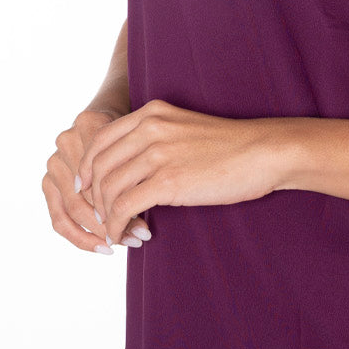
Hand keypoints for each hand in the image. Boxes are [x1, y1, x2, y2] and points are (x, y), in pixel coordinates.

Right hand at [43, 109, 151, 253]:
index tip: (147, 229)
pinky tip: (102, 249)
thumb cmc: (133, 137)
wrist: (112, 120)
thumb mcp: (140, 146)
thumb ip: (138, 170)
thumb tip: (144, 220)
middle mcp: (66, 141)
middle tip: (138, 239)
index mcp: (89, 124)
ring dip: (99, 233)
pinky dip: (80, 237)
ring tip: (124, 243)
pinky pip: (59, 218)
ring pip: (73, 209)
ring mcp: (53, 162)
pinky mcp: (48, 182)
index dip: (124, 205)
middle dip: (114, 222)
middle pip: (88, 193)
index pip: (105, 175)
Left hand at [75, 99, 286, 244]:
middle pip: (99, 165)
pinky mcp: (168, 181)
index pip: (101, 139)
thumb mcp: (184, 128)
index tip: (86, 188)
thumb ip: (155, 139)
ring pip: (108, 189)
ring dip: (104, 216)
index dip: (87, 167)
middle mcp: (150, 128)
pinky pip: (124, 207)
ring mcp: (158, 154)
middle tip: (98, 217)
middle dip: (92, 196)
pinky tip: (124, 235)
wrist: (262, 152)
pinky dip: (116, 226)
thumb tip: (130, 170)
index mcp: (152, 113)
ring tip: (113, 231)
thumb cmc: (230, 146)